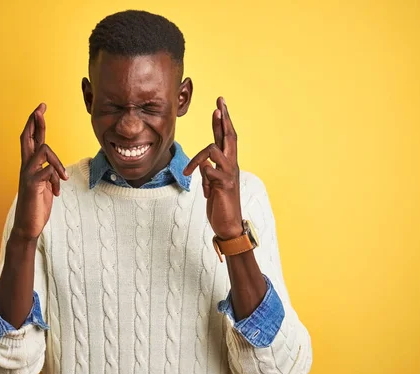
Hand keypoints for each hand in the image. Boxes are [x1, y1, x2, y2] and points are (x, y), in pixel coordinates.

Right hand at [12, 103, 67, 240]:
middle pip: (27, 137)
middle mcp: (25, 166)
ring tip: (63, 179)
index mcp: (30, 165)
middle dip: (35, 121)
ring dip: (58, 163)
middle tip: (41, 107)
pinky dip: (56, 179)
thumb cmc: (37, 204)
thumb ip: (50, 174)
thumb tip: (57, 169)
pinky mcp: (31, 185)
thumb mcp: (47, 185)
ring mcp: (27, 175)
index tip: (41, 107)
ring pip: (44, 151)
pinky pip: (47, 171)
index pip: (31, 139)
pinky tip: (57, 192)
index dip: (35, 123)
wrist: (29, 225)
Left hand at [184, 97, 242, 239]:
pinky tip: (204, 190)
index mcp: (227, 164)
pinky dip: (203, 175)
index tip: (219, 104)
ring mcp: (229, 174)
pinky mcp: (224, 185)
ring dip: (197, 158)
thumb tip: (203, 165)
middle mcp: (231, 165)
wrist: (229, 225)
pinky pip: (210, 171)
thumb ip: (209, 171)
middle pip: (229, 136)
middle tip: (219, 103)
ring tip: (188, 173)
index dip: (222, 120)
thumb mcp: (211, 184)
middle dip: (223, 119)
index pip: (225, 137)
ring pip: (213, 151)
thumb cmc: (220, 204)